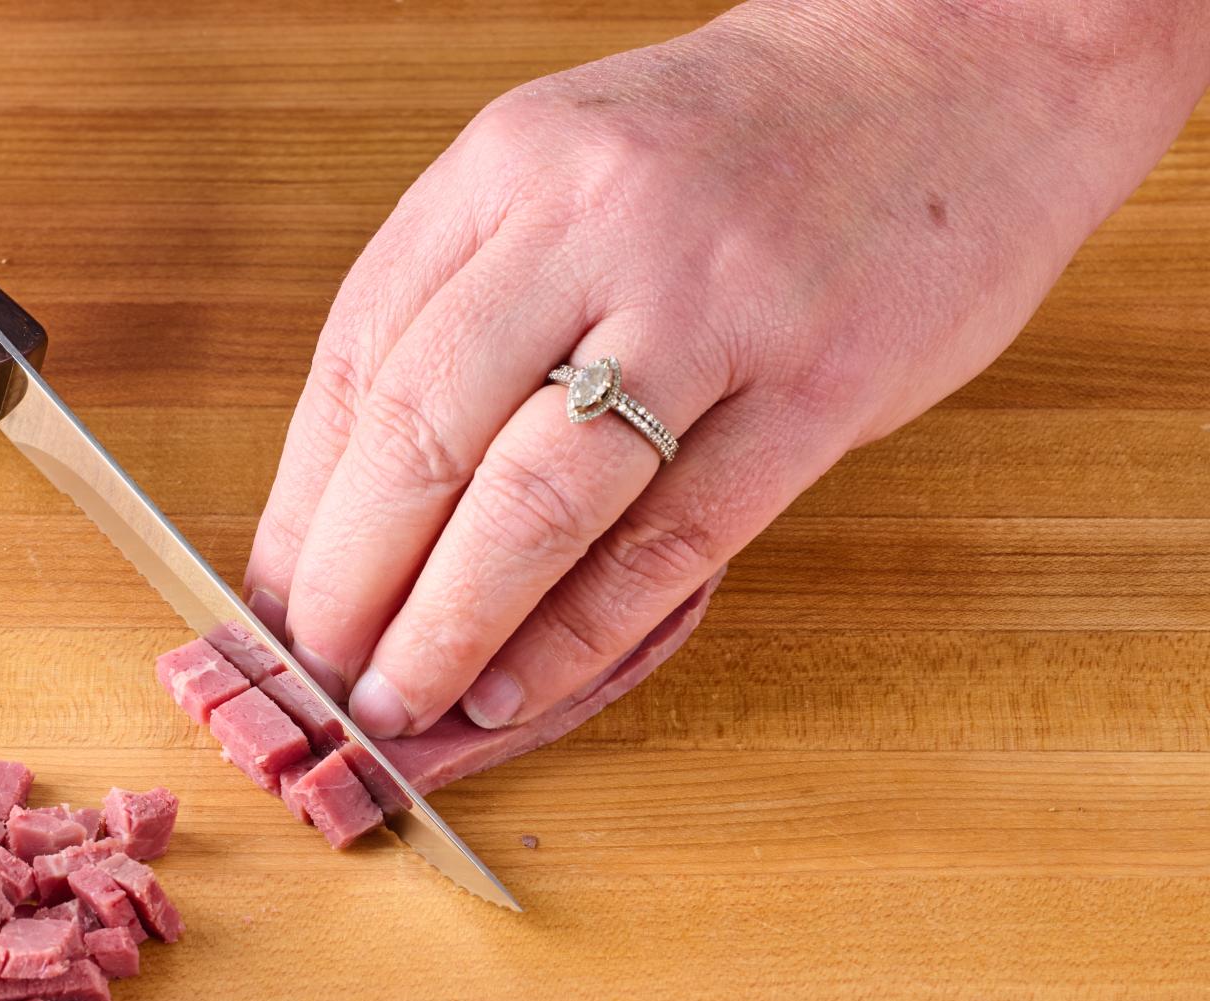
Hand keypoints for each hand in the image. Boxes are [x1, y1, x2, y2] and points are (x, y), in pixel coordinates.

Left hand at [244, 0, 1208, 739]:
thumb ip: (468, 314)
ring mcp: (713, 300)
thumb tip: (355, 504)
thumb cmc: (739, 149)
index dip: (301, 503)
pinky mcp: (821, 382)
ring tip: (397, 705)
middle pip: (422, 434)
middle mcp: (592, 220)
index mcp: (506, 167)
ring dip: (447, 625)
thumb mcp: (566, 177)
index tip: (268, 600)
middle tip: (317, 677)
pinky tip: (522, 686)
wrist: (962, 66)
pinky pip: (672, 542)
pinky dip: (581, 635)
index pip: (358, 359)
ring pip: (534, 499)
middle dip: (349, 582)